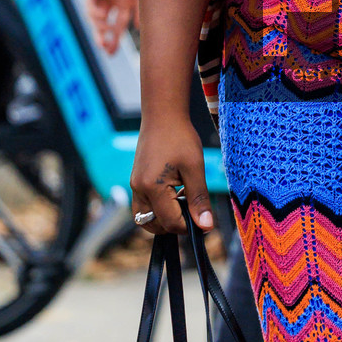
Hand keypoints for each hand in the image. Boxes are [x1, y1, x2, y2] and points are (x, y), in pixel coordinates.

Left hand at [85, 0, 140, 54]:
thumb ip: (144, 9)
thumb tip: (143, 31)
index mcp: (128, 1)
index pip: (120, 25)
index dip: (116, 39)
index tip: (115, 53)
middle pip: (107, 24)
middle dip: (105, 39)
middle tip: (108, 51)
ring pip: (96, 17)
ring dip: (99, 28)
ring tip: (105, 35)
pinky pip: (89, 3)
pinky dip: (94, 13)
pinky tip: (104, 17)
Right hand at [130, 113, 214, 233]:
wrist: (162, 116)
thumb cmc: (180, 137)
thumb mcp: (195, 168)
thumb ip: (199, 199)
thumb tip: (206, 226)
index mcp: (152, 187)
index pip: (170, 223)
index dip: (188, 226)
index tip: (203, 219)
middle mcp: (138, 189)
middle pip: (154, 225)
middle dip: (174, 225)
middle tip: (193, 211)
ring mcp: (135, 186)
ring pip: (145, 219)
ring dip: (163, 220)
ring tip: (183, 204)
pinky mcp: (136, 181)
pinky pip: (143, 206)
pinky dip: (157, 210)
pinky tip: (174, 196)